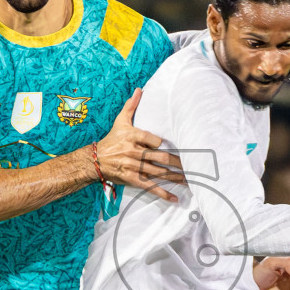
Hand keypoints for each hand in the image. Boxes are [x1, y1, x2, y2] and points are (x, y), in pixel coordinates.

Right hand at [93, 88, 184, 202]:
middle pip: (161, 158)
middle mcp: (135, 153)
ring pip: (159, 173)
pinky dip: (163, 194)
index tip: (175, 146)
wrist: (95, 160)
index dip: (163, 144)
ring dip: (176, 177)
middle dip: (179, 163)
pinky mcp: (133, 180)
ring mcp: (134, 168)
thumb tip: (140, 90)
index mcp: (133, 137)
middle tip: (195, 165)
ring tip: (191, 180)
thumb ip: (131, 106)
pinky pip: (151, 187)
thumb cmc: (111, 140)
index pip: (155, 140)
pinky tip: (175, 198)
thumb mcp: (120, 121)